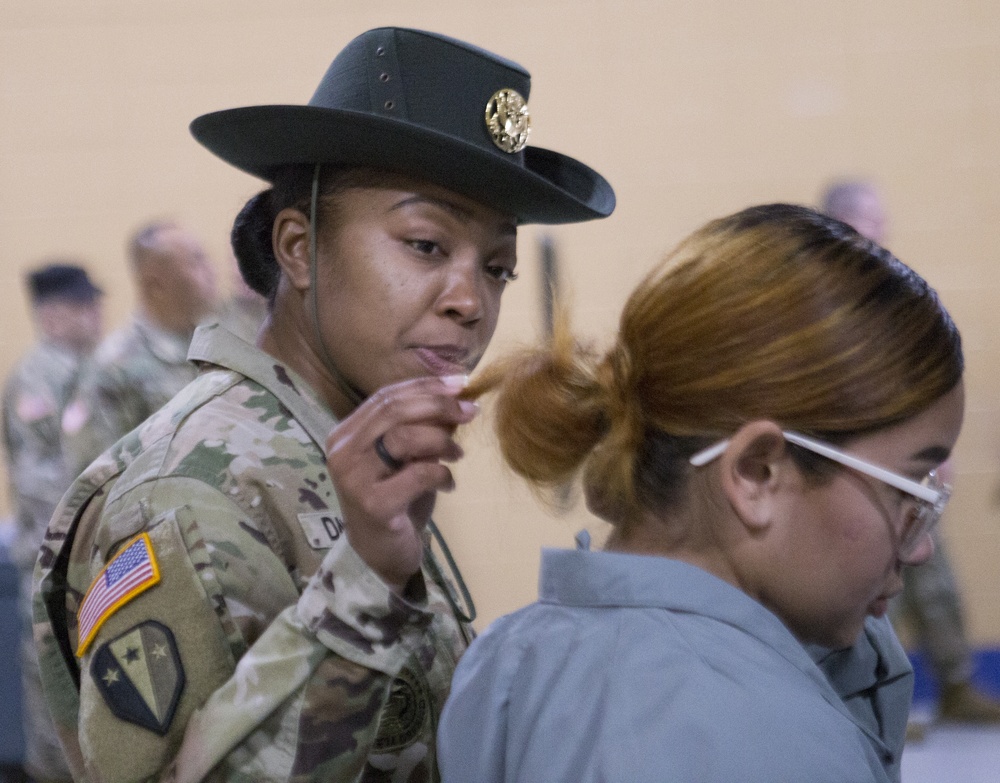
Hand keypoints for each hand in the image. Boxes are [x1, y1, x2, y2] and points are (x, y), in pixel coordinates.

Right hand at [324, 374, 477, 592]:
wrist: (380, 553)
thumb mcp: (407, 457)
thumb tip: (456, 395)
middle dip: (438, 405)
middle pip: (393, 411)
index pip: (386, 396)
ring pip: (403, 438)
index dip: (425, 386)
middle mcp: (342, 452)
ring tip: (457, 454)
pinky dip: (442, 474)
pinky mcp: (373, 504)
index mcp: (345, 434)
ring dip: (441, 441)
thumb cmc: (395, 499)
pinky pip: (417, 474)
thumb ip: (422, 426)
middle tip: (470, 411)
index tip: (460, 383)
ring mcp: (354, 478)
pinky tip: (449, 484)